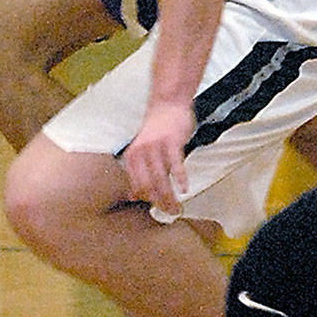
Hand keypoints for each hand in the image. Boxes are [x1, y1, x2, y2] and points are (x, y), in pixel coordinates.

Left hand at [122, 101, 196, 216]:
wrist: (167, 104)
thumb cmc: (157, 130)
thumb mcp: (142, 151)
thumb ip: (139, 173)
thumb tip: (133, 196)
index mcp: (132, 156)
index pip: (137, 186)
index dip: (147, 200)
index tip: (158, 209)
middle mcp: (141, 152)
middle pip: (149, 185)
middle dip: (160, 202)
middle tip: (171, 212)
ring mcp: (156, 147)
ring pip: (161, 179)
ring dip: (170, 196)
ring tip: (177, 207)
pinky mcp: (171, 142)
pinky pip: (176, 165)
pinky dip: (180, 179)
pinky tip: (184, 189)